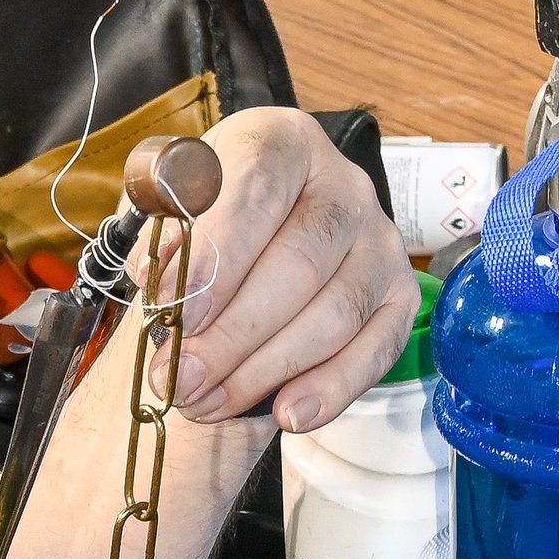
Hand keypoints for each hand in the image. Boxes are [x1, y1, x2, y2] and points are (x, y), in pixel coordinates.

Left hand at [159, 107, 418, 435]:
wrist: (255, 239)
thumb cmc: (207, 222)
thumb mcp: (167, 210)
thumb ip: (160, 232)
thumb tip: (160, 275)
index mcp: (282, 144)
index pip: (257, 191)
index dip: (214, 254)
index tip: (168, 307)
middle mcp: (344, 185)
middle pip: (299, 262)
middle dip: (231, 333)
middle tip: (178, 377)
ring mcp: (380, 242)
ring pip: (333, 315)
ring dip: (264, 371)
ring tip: (205, 402)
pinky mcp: (399, 296)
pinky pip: (374, 350)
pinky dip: (330, 389)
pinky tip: (286, 414)